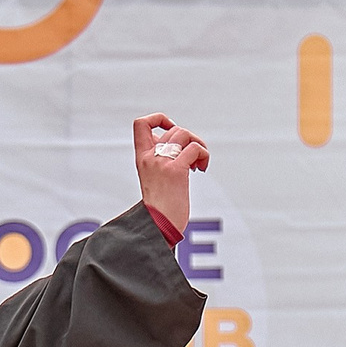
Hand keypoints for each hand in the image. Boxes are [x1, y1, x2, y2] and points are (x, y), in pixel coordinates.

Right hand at [132, 111, 209, 233]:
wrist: (158, 227)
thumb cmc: (159, 209)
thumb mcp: (154, 179)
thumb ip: (160, 162)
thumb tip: (180, 148)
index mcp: (142, 158)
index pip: (141, 124)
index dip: (159, 119)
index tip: (170, 130)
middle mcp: (150, 157)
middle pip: (173, 129)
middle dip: (190, 138)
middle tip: (194, 157)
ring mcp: (162, 163)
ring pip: (184, 134)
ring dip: (199, 144)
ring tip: (199, 162)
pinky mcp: (176, 171)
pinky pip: (195, 148)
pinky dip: (204, 155)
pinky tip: (202, 169)